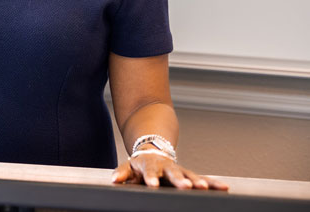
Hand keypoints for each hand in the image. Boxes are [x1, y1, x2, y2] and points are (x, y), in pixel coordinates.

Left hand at [112, 153, 228, 189]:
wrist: (153, 150)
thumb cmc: (140, 164)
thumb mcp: (128, 167)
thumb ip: (122, 174)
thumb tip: (114, 180)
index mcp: (149, 165)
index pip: (149, 171)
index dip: (151, 178)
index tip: (152, 185)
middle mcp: (166, 166)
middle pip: (172, 172)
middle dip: (179, 180)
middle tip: (185, 186)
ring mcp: (179, 169)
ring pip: (189, 174)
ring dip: (197, 181)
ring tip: (204, 188)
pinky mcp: (189, 174)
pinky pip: (203, 179)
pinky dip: (213, 183)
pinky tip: (224, 188)